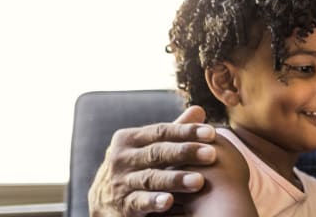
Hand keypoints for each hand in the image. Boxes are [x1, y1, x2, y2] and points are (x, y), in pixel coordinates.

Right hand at [88, 106, 217, 216]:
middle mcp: (122, 159)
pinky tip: (169, 201)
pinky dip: (154, 201)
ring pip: (150, 178)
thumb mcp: (149, 147)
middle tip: (212, 155)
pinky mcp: (122, 206)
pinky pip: (139, 202)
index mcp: (129, 139)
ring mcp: (120, 182)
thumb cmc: (136, 167)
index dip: (186, 131)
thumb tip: (199, 109)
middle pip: (157, 153)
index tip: (212, 133)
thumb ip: (173, 131)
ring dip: (175, 179)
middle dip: (185, 152)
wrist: (104, 200)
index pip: (160, 132)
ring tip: (199, 181)